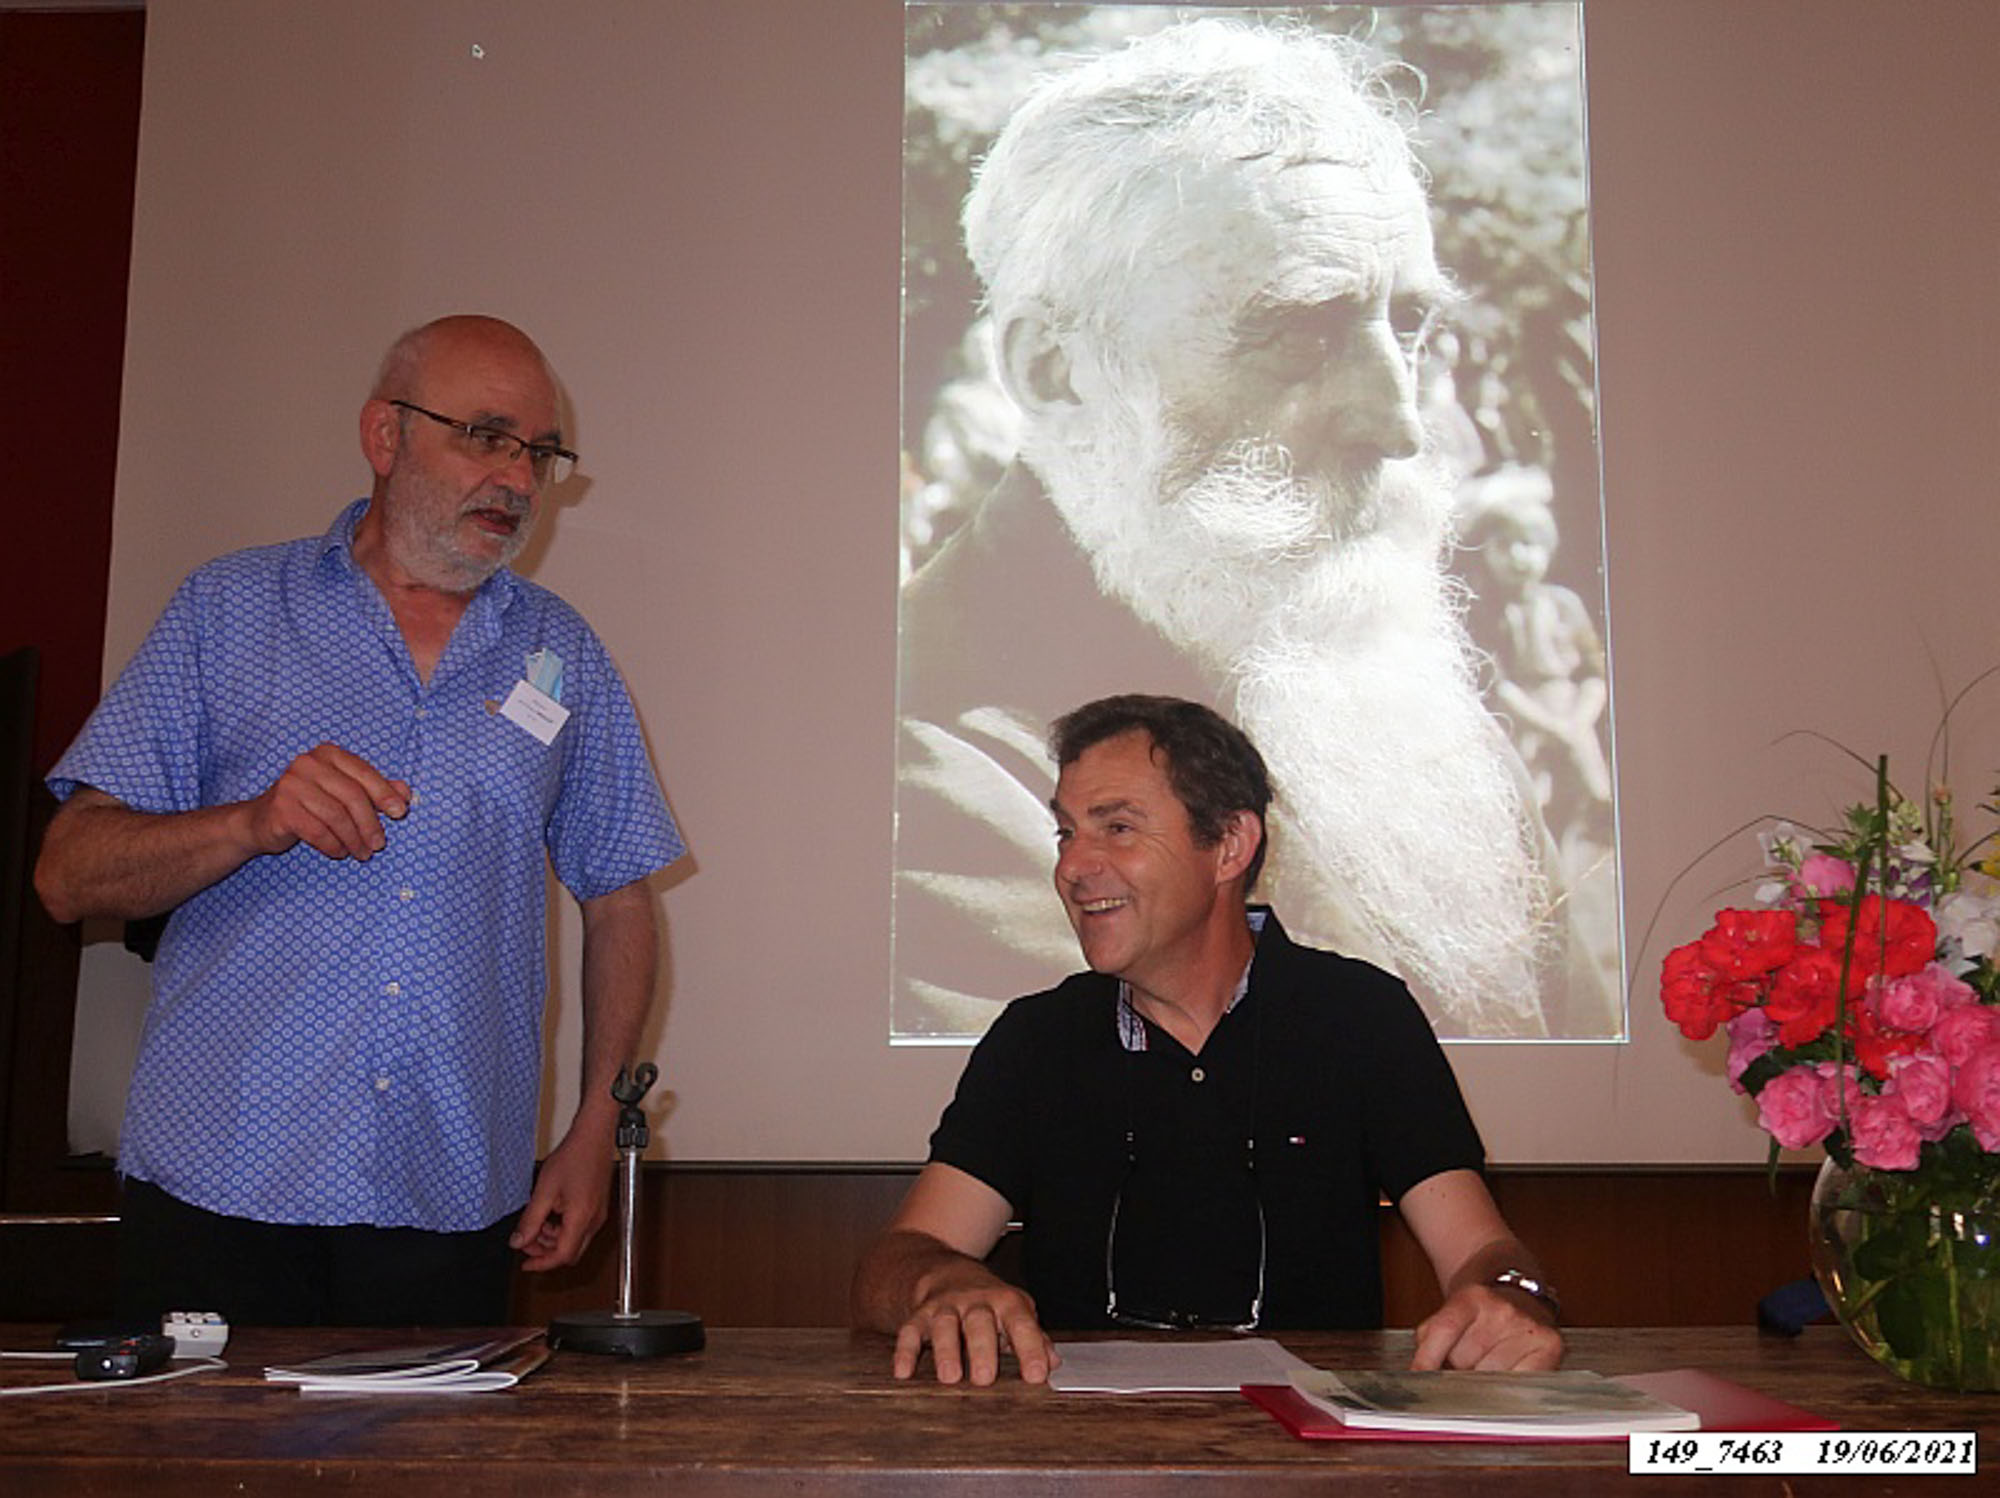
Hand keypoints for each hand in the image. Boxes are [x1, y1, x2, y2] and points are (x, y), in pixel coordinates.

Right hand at [247, 743, 409, 860]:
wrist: (260, 821)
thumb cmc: (309, 804)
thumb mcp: (343, 793)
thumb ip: (373, 789)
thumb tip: (406, 792)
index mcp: (327, 754)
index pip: (363, 773)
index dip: (384, 793)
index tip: (401, 813)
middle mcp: (307, 764)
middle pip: (352, 796)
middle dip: (371, 823)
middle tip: (380, 844)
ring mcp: (291, 785)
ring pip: (336, 816)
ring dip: (354, 838)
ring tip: (363, 853)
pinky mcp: (281, 809)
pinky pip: (317, 831)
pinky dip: (333, 845)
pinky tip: (340, 852)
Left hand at [510, 1130, 611, 1271]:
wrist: (594, 1136)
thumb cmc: (575, 1156)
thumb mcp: (544, 1190)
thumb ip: (531, 1219)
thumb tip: (519, 1240)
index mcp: (582, 1218)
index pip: (562, 1255)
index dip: (541, 1264)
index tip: (526, 1264)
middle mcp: (594, 1220)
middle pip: (570, 1252)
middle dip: (546, 1252)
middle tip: (527, 1242)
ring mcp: (599, 1214)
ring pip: (575, 1241)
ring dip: (554, 1240)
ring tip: (536, 1225)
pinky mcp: (598, 1207)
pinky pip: (581, 1228)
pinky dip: (563, 1229)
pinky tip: (551, 1216)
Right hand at [893, 1279, 1056, 1386]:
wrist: (947, 1271)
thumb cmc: (989, 1302)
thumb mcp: (1016, 1313)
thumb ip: (1034, 1338)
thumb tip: (1054, 1362)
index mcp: (1006, 1302)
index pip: (1021, 1324)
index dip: (1031, 1348)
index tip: (1037, 1374)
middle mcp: (975, 1302)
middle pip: (979, 1321)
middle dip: (982, 1349)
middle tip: (985, 1378)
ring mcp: (945, 1307)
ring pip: (945, 1324)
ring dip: (946, 1350)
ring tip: (949, 1377)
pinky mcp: (919, 1315)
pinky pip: (910, 1331)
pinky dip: (905, 1351)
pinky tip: (903, 1372)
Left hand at [1410, 1283, 1562, 1371]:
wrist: (1517, 1285)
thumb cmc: (1480, 1307)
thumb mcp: (1448, 1312)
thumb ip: (1431, 1340)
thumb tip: (1422, 1377)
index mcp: (1472, 1295)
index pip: (1444, 1331)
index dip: (1427, 1360)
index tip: (1417, 1377)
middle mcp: (1503, 1309)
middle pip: (1465, 1361)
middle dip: (1459, 1369)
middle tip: (1469, 1357)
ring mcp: (1528, 1327)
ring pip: (1490, 1377)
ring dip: (1484, 1377)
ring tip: (1491, 1360)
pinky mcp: (1551, 1346)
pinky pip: (1521, 1384)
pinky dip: (1510, 1387)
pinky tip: (1508, 1374)